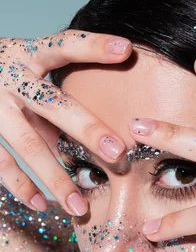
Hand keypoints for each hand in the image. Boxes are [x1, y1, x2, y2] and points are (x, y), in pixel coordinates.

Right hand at [0, 32, 131, 215]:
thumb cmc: (7, 74)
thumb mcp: (27, 69)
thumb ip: (56, 95)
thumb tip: (101, 135)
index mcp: (28, 54)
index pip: (64, 46)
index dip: (94, 46)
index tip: (126, 49)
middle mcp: (11, 78)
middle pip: (54, 104)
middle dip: (87, 129)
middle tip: (118, 152)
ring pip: (29, 145)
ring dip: (56, 178)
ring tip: (80, 206)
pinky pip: (1, 162)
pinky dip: (22, 186)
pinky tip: (43, 205)